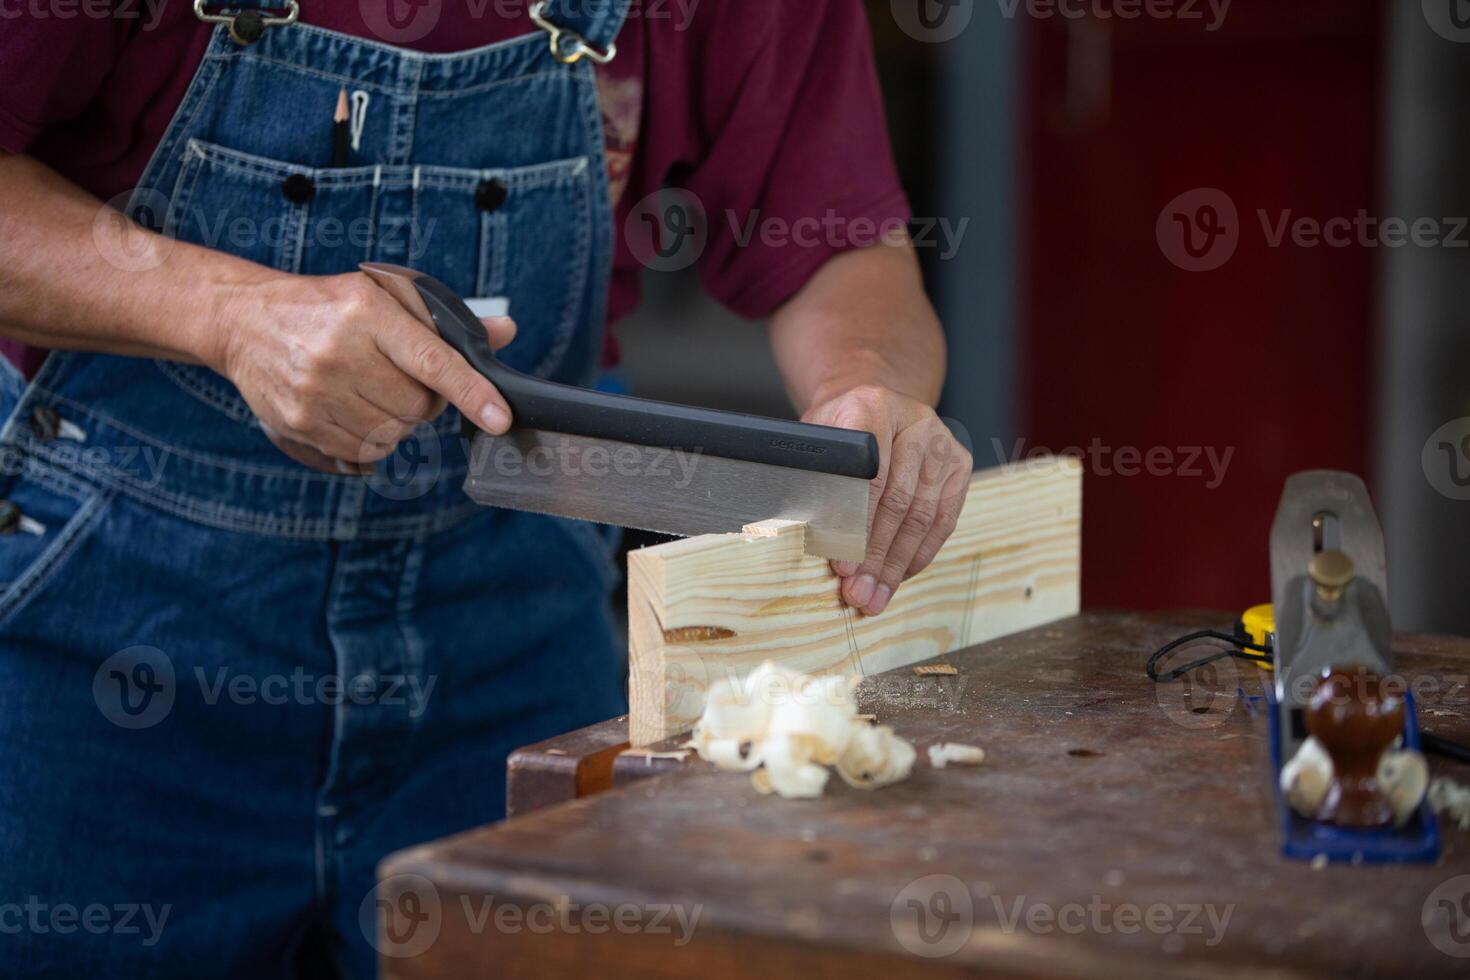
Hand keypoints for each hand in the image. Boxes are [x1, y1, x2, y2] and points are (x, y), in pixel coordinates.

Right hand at [208, 272, 516, 472]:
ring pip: (393, 434)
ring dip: (397, 422)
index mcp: (367, 312)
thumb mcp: (384, 296)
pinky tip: (354, 409)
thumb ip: (446, 320)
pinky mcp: (299, 421)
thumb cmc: (328, 307)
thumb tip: (505, 332)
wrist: (246, 320)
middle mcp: (339, 351)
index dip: (471, 393)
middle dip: (425, 402)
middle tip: (401, 379)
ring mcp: (315, 390)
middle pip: (418, 407)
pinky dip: (373, 439)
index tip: (499, 418)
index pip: (431, 361)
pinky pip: (363, 452)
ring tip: (372, 390)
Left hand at [803, 385, 971, 615]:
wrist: (875, 402)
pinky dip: (919, 553)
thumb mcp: (816, 440)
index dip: (855, 526)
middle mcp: (916, 422)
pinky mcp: (960, 465)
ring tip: (875, 596)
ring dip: (896, 564)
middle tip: (857, 593)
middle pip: (898, 502)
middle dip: (875, 556)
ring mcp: (943, 443)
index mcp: (872, 407)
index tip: (842, 566)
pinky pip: (943, 520)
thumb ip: (814, 478)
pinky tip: (898, 576)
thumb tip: (808, 537)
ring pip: (922, 516)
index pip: (868, 476)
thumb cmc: (838, 430)